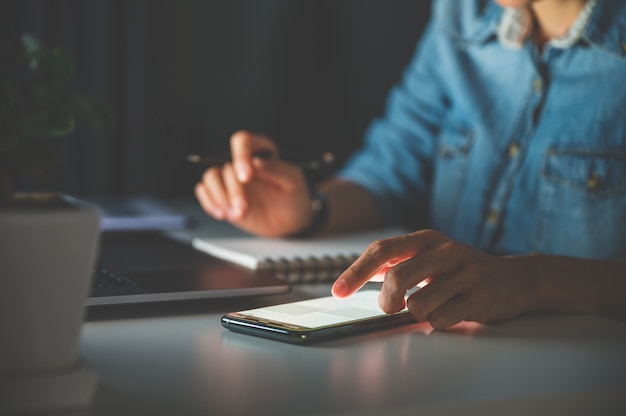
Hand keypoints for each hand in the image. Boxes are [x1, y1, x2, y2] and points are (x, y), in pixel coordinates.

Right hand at [194, 130, 314, 236]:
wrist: (289, 220)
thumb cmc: (293, 195)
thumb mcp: (293, 181)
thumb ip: (276, 169)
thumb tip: (255, 162)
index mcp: (260, 150)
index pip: (243, 141)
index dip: (241, 156)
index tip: (246, 177)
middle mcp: (242, 161)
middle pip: (226, 167)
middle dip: (234, 190)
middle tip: (244, 207)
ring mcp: (229, 178)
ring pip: (210, 177)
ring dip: (220, 197)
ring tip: (235, 213)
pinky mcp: (221, 194)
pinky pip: (204, 191)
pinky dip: (210, 203)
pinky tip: (223, 214)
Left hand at [331, 229, 534, 329]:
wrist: (516, 279)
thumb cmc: (461, 270)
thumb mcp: (430, 256)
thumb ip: (398, 262)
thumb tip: (360, 275)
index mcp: (426, 239)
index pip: (382, 250)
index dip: (356, 272)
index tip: (338, 292)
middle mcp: (445, 251)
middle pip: (397, 277)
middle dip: (386, 300)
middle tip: (389, 308)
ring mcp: (464, 273)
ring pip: (418, 304)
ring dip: (417, 314)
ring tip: (433, 307)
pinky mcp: (479, 297)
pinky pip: (441, 320)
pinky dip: (438, 323)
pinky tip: (451, 313)